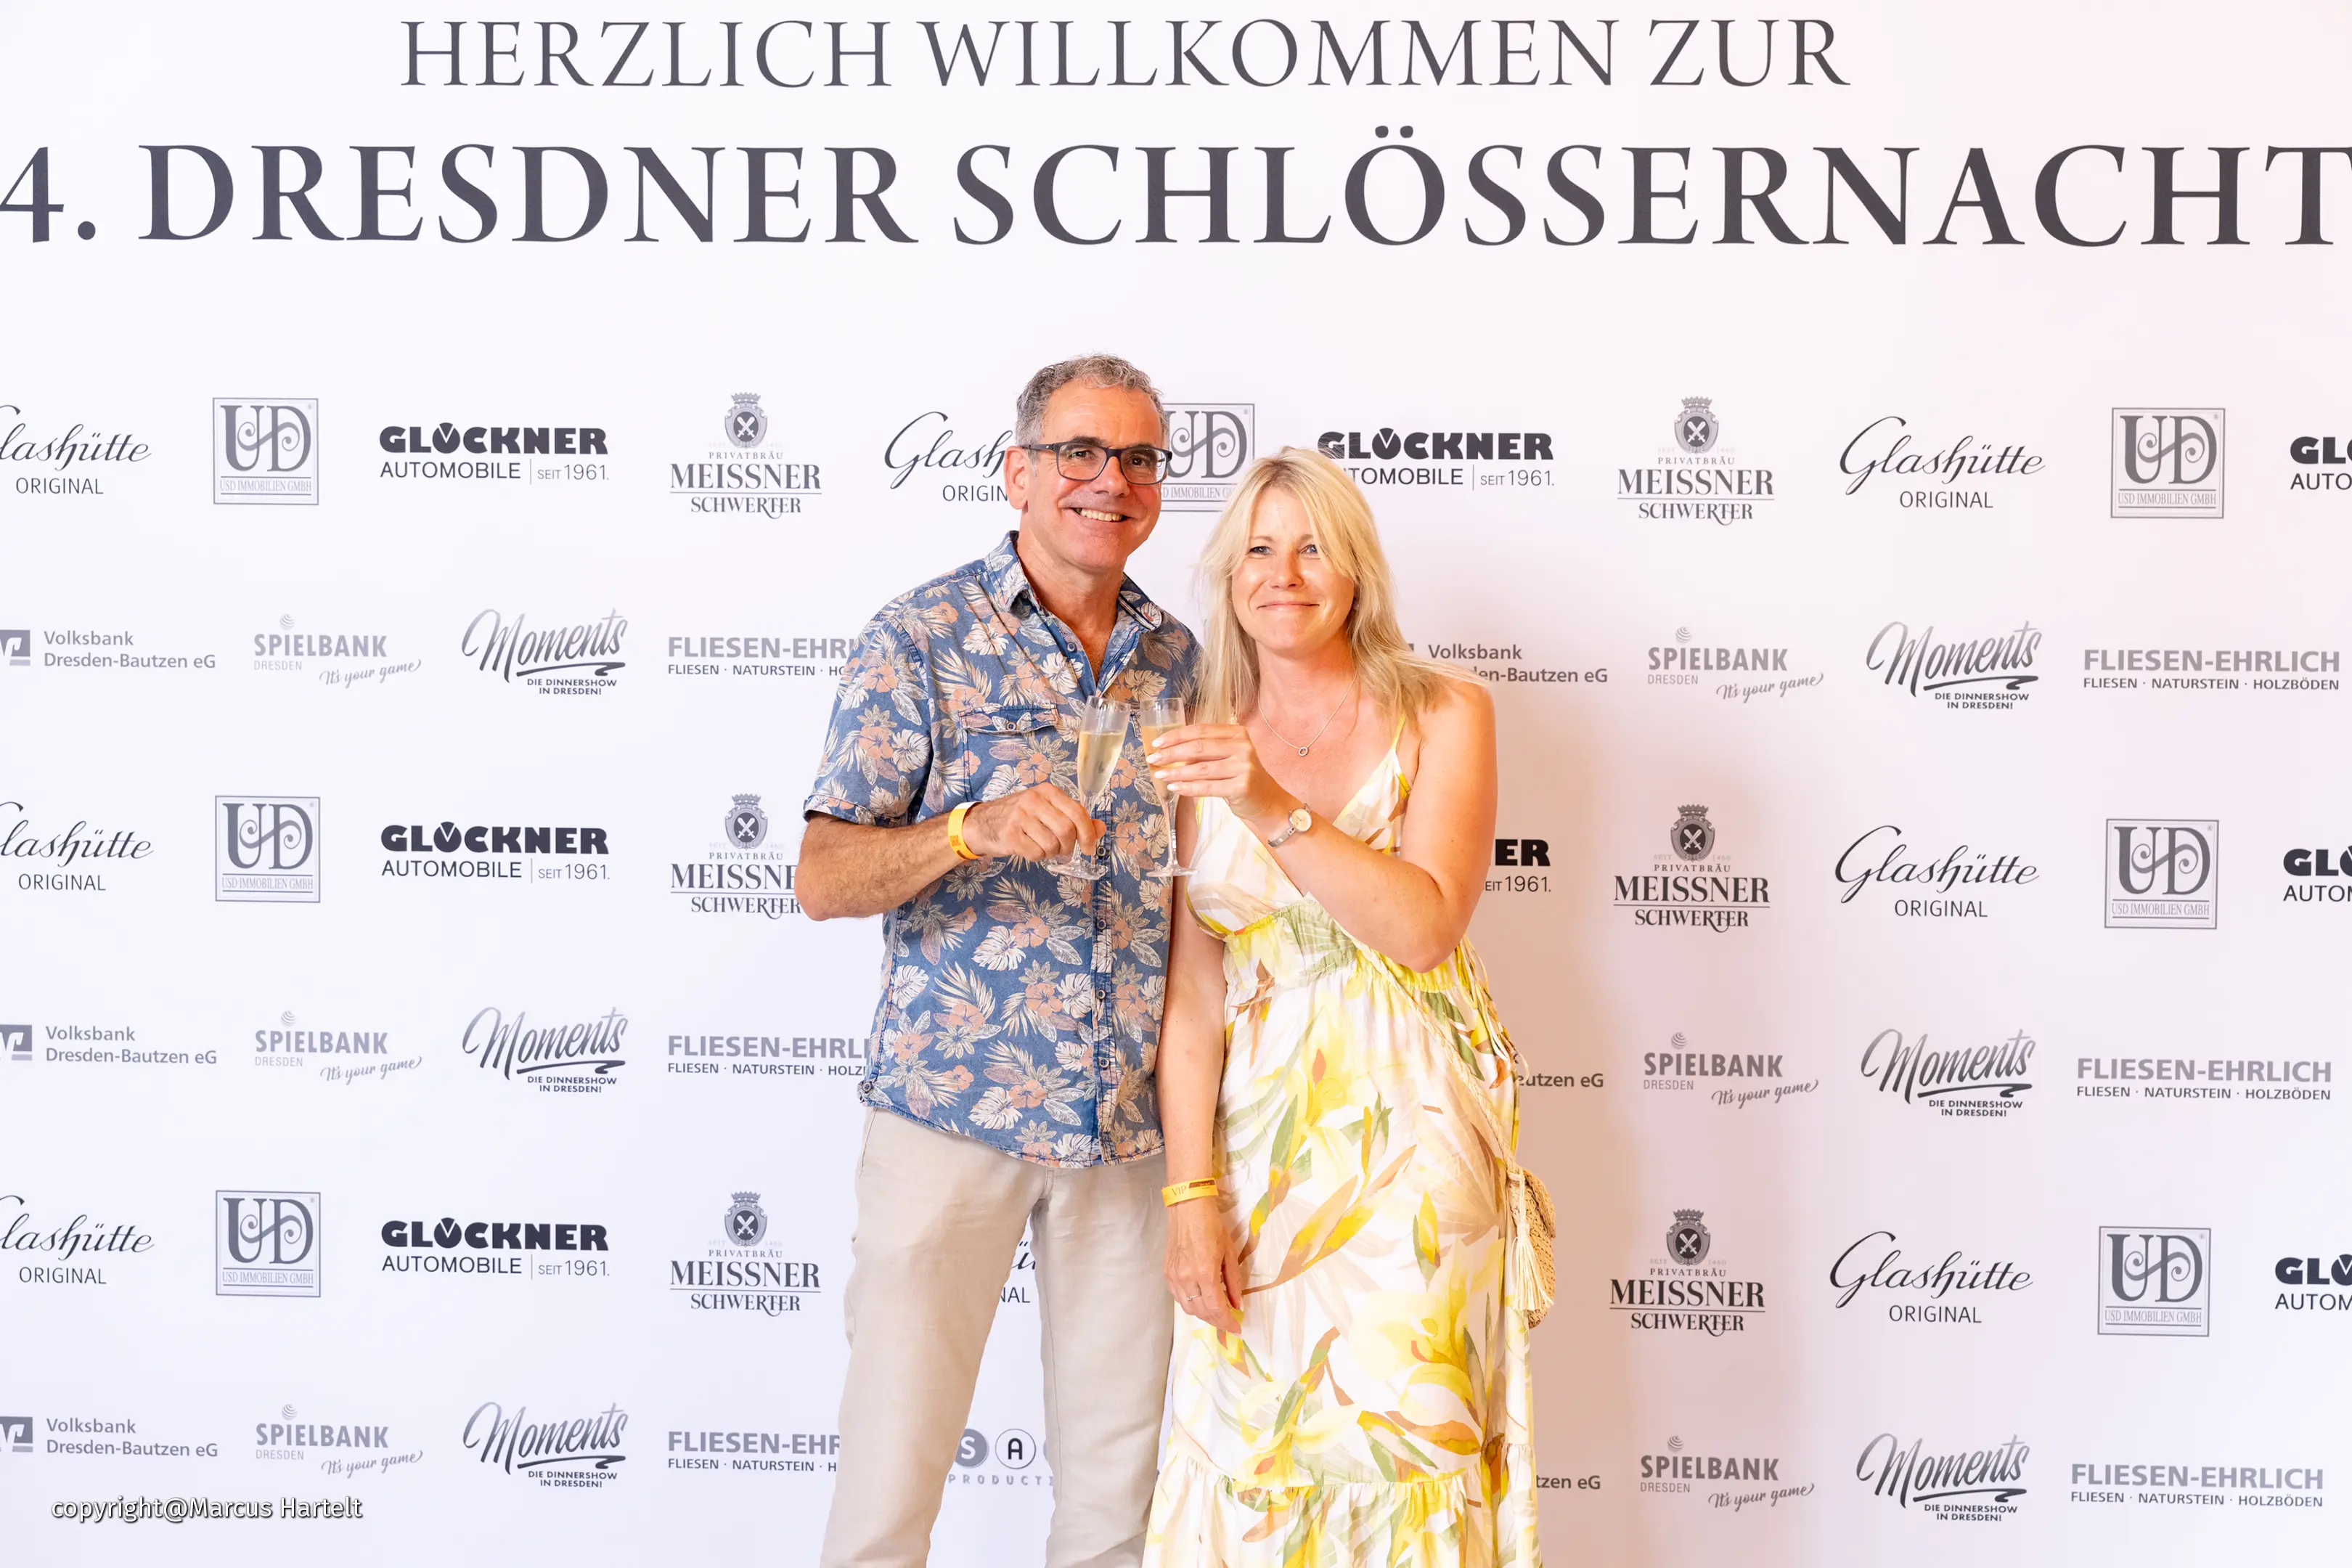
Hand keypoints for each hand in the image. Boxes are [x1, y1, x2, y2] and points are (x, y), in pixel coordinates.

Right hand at [960, 785, 1103, 861]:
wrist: (982, 823)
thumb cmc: (1020, 817)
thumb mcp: (1048, 811)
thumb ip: (1075, 818)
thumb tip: (1100, 828)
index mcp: (1048, 791)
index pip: (1077, 812)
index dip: (1088, 833)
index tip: (1089, 848)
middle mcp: (1034, 800)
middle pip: (1067, 831)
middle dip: (1069, 846)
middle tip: (1062, 850)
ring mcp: (1020, 816)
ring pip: (1052, 845)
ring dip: (1052, 853)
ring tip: (1042, 847)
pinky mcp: (1010, 834)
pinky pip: (1036, 854)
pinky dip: (1037, 857)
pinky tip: (1029, 848)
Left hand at [1145, 723, 1296, 829]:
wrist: (1267, 800)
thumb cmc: (1240, 776)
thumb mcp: (1226, 757)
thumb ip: (1204, 752)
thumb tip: (1168, 752)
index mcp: (1237, 733)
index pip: (1201, 730)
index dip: (1176, 735)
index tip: (1157, 742)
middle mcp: (1243, 747)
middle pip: (1199, 747)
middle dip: (1172, 753)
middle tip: (1153, 759)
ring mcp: (1244, 767)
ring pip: (1201, 769)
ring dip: (1176, 772)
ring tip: (1160, 775)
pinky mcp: (1242, 787)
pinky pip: (1207, 787)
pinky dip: (1188, 787)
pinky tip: (1174, 787)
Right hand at [1163, 1199, 1246, 1331]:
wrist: (1187, 1206)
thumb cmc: (1212, 1225)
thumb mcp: (1229, 1252)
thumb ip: (1233, 1282)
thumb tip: (1237, 1305)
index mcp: (1205, 1272)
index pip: (1216, 1308)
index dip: (1227, 1322)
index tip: (1236, 1328)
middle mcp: (1186, 1278)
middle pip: (1201, 1312)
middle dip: (1216, 1321)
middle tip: (1228, 1321)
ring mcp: (1174, 1276)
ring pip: (1188, 1308)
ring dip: (1203, 1314)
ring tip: (1215, 1312)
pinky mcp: (1166, 1272)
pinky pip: (1178, 1297)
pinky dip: (1190, 1303)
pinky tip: (1200, 1299)